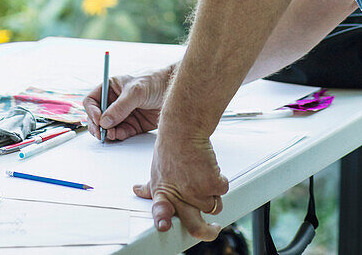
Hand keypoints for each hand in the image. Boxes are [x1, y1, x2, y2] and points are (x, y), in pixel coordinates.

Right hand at [82, 67, 172, 141]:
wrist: (173, 92)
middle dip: (97, 126)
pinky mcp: (133, 125)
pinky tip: (120, 135)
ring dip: (107, 133)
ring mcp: (123, 114)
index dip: (91, 111)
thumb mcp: (136, 91)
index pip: (92, 101)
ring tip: (112, 135)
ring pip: (108, 128)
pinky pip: (121, 133)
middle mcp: (114, 102)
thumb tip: (104, 122)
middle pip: (97, 117)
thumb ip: (120, 107)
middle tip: (101, 134)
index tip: (98, 120)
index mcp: (110, 88)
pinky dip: (118, 137)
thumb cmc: (154, 82)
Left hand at [134, 125, 228, 241]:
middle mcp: (180, 195)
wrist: (183, 129)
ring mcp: (197, 191)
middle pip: (195, 226)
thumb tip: (138, 190)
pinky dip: (220, 180)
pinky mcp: (212, 183)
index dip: (163, 221)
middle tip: (213, 228)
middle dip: (207, 232)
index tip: (163, 226)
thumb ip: (151, 186)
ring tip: (204, 176)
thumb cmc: (170, 147)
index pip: (161, 212)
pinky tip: (210, 168)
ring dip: (213, 194)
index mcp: (164, 193)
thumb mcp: (156, 169)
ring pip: (213, 206)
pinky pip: (223, 190)